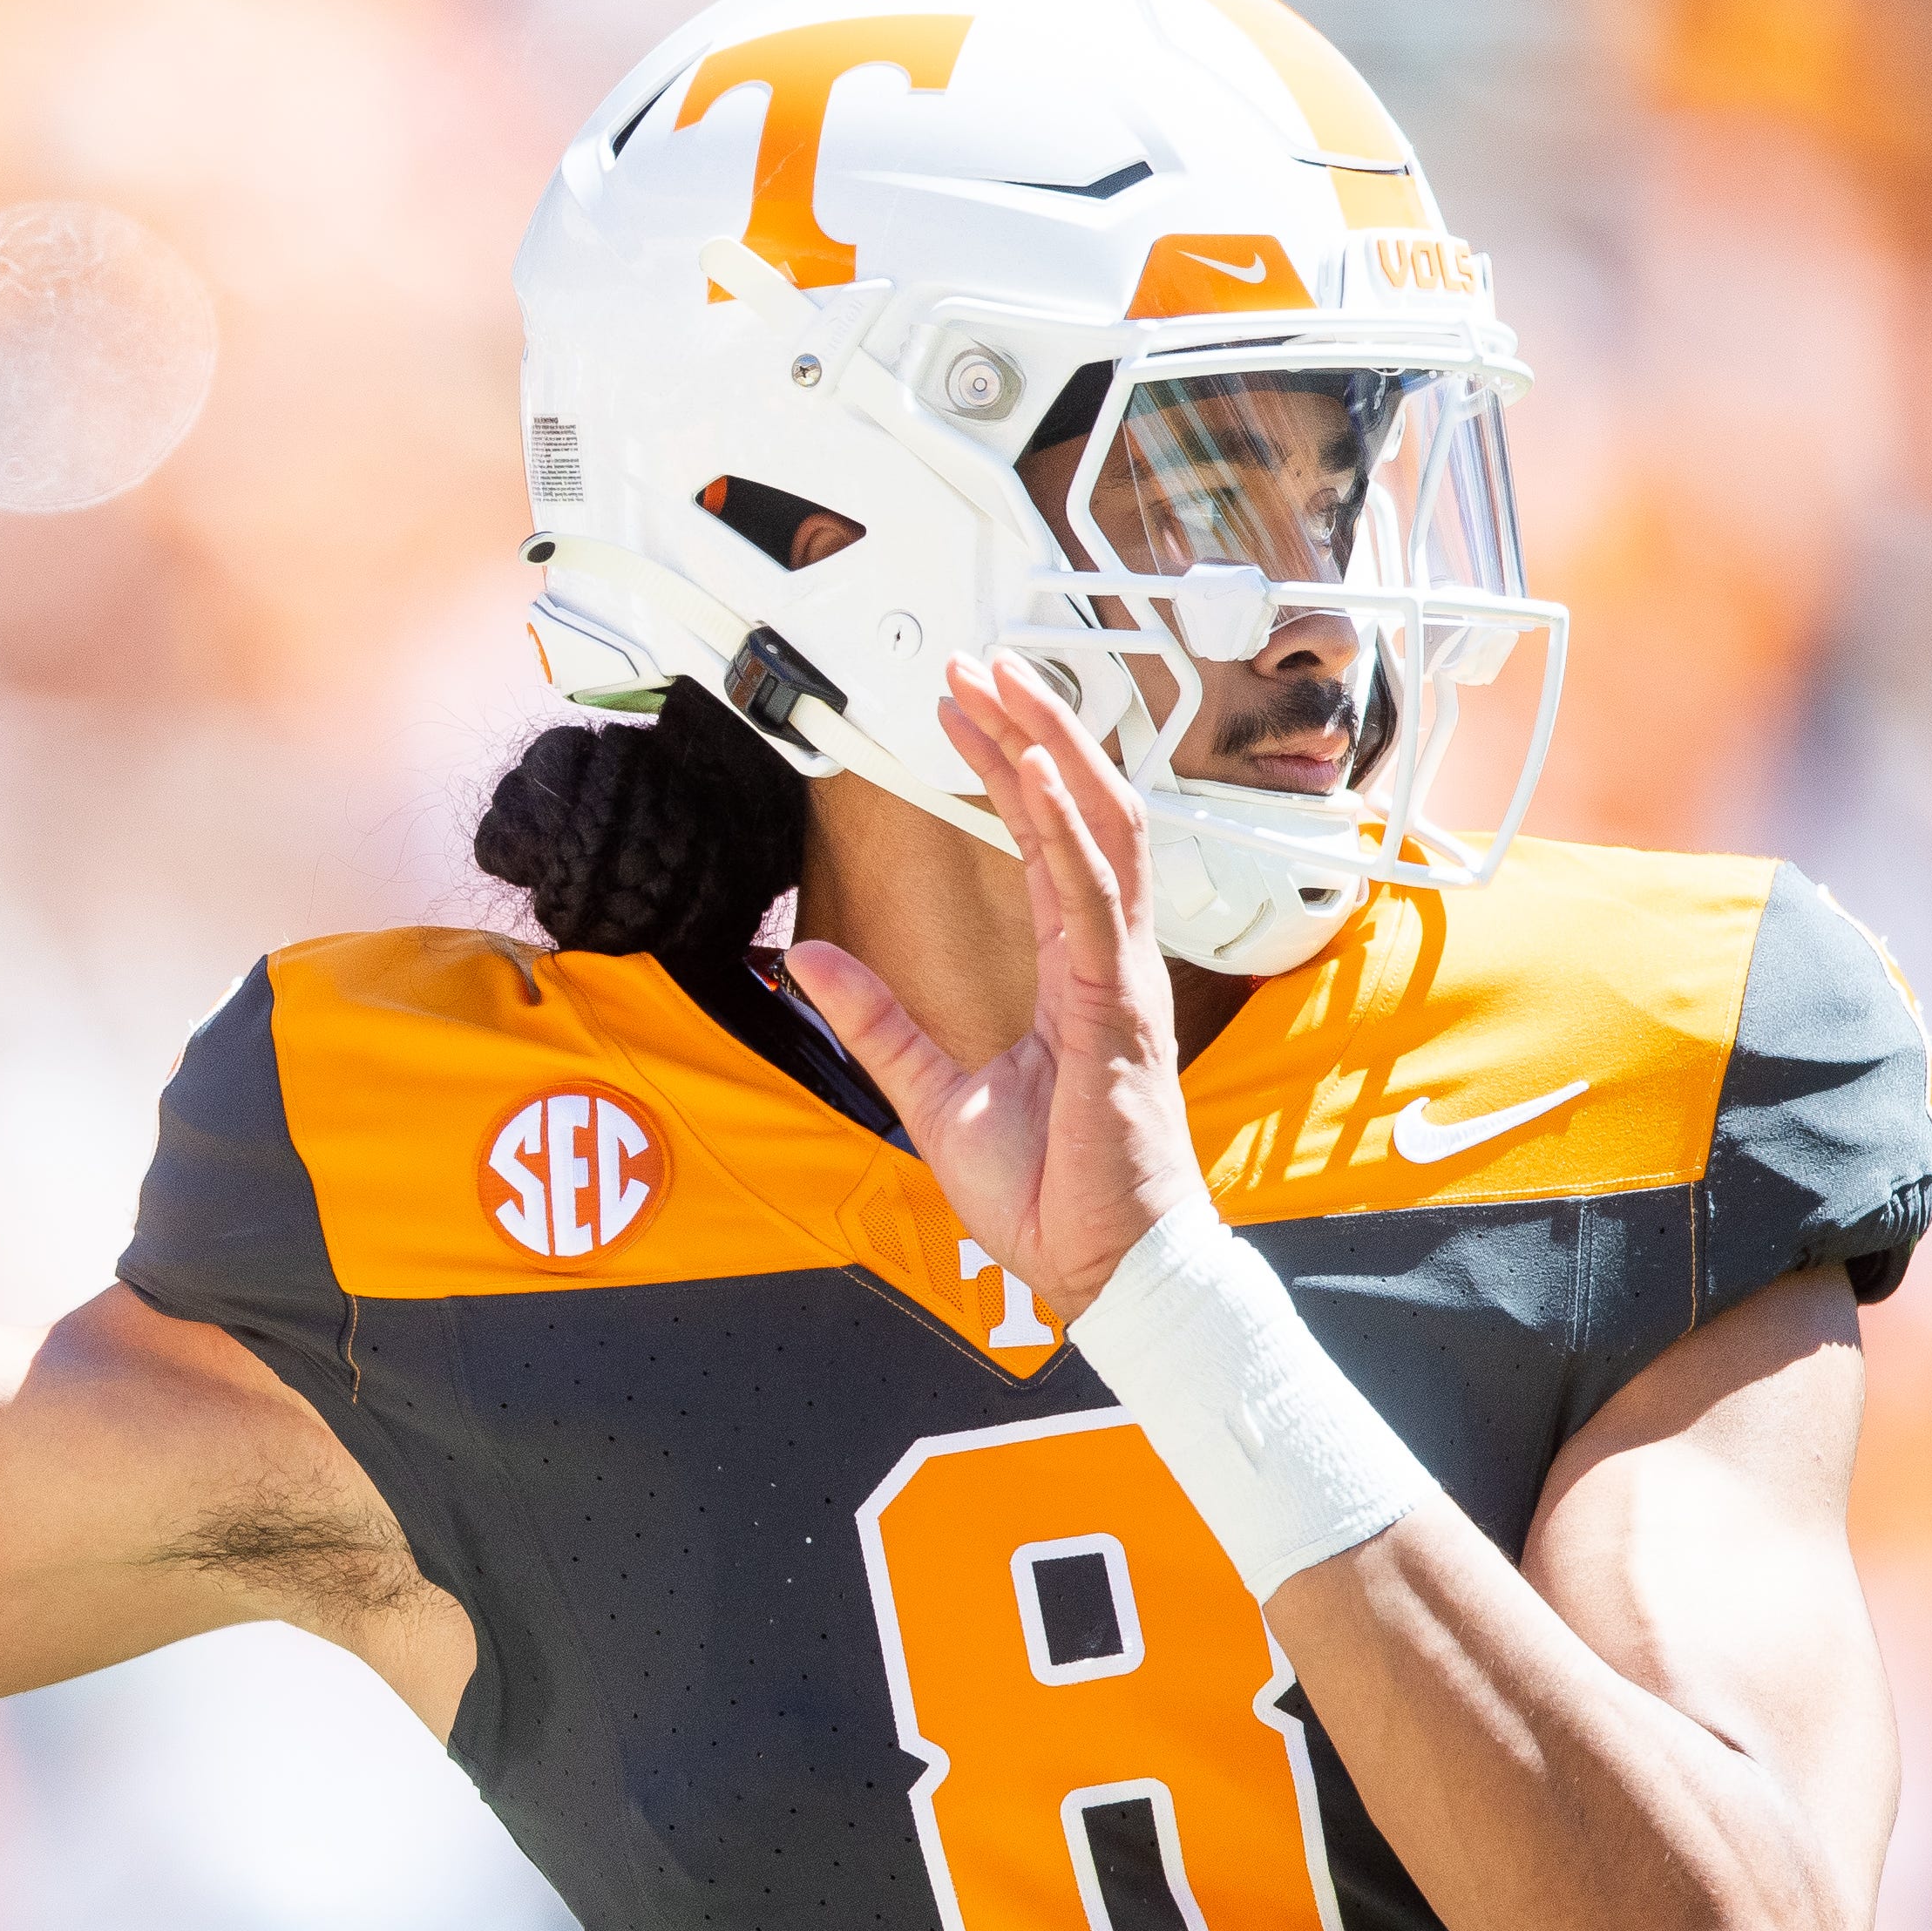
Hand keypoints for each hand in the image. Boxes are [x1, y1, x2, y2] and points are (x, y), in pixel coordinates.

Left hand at [782, 653, 1213, 1322]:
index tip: (963, 709)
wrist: (1100, 1268)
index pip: (1047, 841)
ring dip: (1051, 750)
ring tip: (1005, 684)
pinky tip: (1035, 772)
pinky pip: (1095, 895)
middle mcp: (1106, 959)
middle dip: (1034, 729)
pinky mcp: (1117, 1006)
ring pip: (1099, 829)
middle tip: (980, 662)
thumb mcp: (932, 1096)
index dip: (1009, 767)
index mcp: (1074, 972)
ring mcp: (1119, 976)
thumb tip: (812, 959)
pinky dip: (1066, 825)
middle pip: (1082, 811)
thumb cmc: (1048, 1197)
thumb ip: (879, 1022)